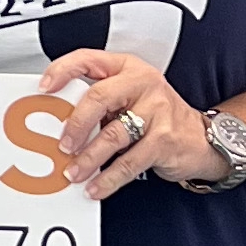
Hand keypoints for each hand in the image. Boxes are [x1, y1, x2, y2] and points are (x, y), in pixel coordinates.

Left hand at [41, 49, 214, 198]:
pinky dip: (108, 178)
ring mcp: (157, 110)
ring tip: (72, 172)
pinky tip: (96, 186)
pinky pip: (129, 162)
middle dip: (75, 124)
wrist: (200, 137)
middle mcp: (143, 83)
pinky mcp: (164, 140)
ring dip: (88, 158)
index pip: (89, 59)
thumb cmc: (157, 115)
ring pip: (113, 135)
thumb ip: (99, 100)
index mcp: (128, 67)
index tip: (44, 88)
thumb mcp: (129, 96)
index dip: (63, 71)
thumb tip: (57, 119)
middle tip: (61, 145)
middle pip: (99, 97)